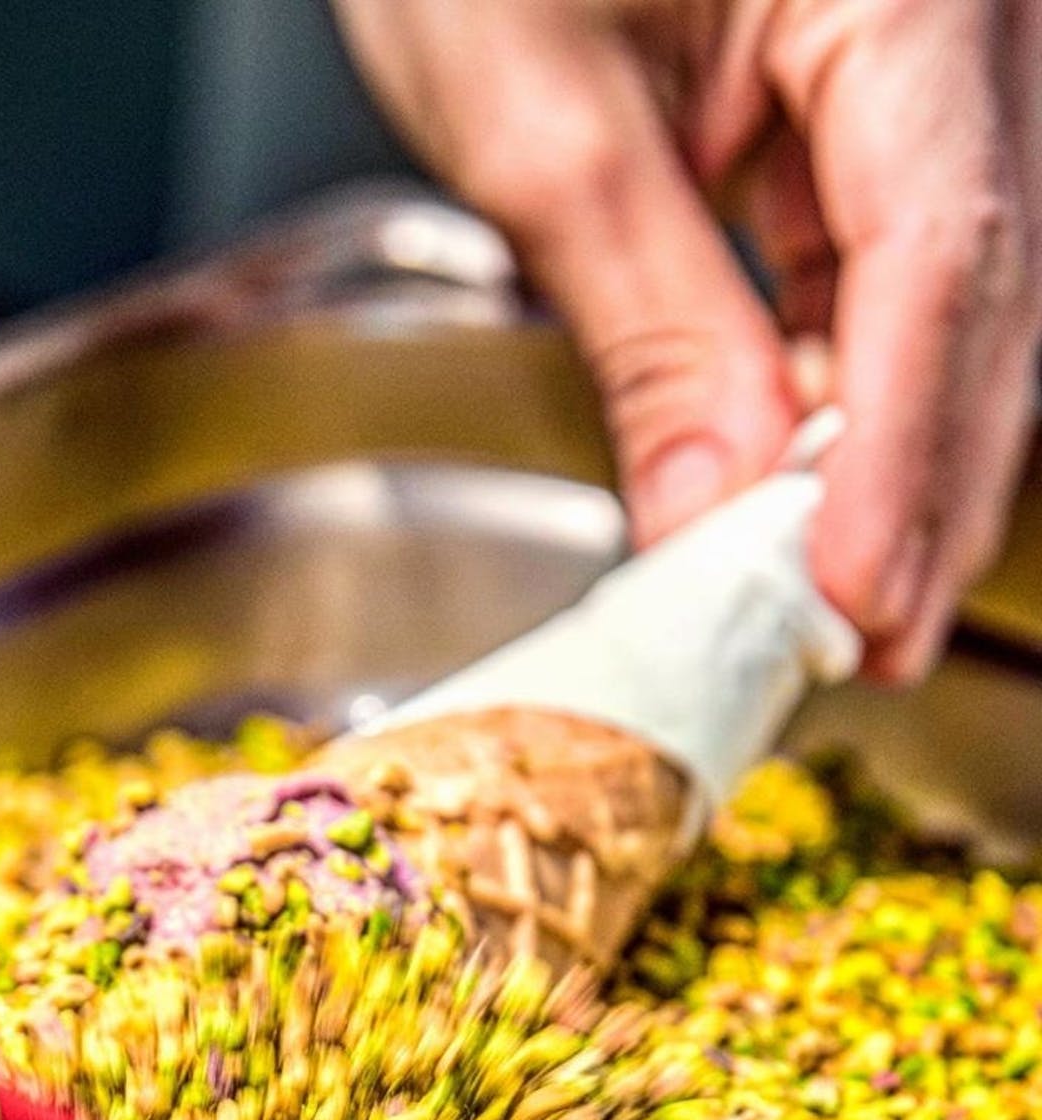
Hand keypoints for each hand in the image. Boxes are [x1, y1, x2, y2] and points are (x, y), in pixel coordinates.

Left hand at [335, 0, 1041, 682]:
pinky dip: (837, 386)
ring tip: (829, 607)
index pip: (939, 255)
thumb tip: (708, 524)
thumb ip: (651, 329)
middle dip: (919, 490)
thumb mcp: (542, 125)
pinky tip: (793, 491)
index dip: (898, 454)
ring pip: (945, 294)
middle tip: (863, 651)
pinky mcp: (863, 92)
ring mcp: (923, 50)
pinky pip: (879, 262)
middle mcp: (956, 16)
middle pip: (981, 291)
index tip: (851, 603)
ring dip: (884, 457)